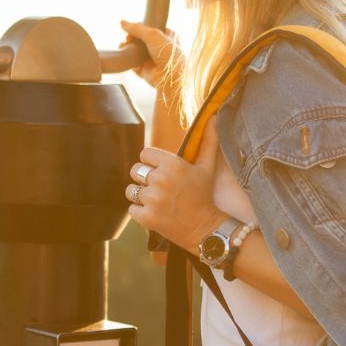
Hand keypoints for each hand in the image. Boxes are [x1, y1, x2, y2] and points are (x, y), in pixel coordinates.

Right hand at [119, 20, 179, 89]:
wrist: (168, 76)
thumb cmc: (168, 53)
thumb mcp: (153, 34)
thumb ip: (137, 28)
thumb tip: (122, 23)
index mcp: (168, 36)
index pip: (152, 28)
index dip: (141, 27)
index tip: (132, 27)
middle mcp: (161, 48)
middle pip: (142, 39)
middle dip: (132, 37)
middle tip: (128, 37)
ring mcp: (153, 59)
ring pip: (137, 51)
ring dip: (128, 47)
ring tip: (123, 44)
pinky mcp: (145, 70)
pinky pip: (133, 63)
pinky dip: (127, 59)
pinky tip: (123, 53)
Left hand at [126, 116, 228, 250]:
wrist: (205, 229)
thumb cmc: (204, 195)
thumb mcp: (207, 167)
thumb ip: (208, 140)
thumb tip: (214, 116)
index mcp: (173, 164)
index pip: (144, 154)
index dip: (152, 164)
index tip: (162, 172)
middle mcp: (161, 180)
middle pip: (135, 171)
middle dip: (145, 179)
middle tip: (162, 189)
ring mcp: (153, 200)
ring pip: (131, 190)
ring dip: (141, 196)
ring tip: (158, 201)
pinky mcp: (147, 217)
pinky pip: (132, 209)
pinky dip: (141, 213)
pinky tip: (157, 213)